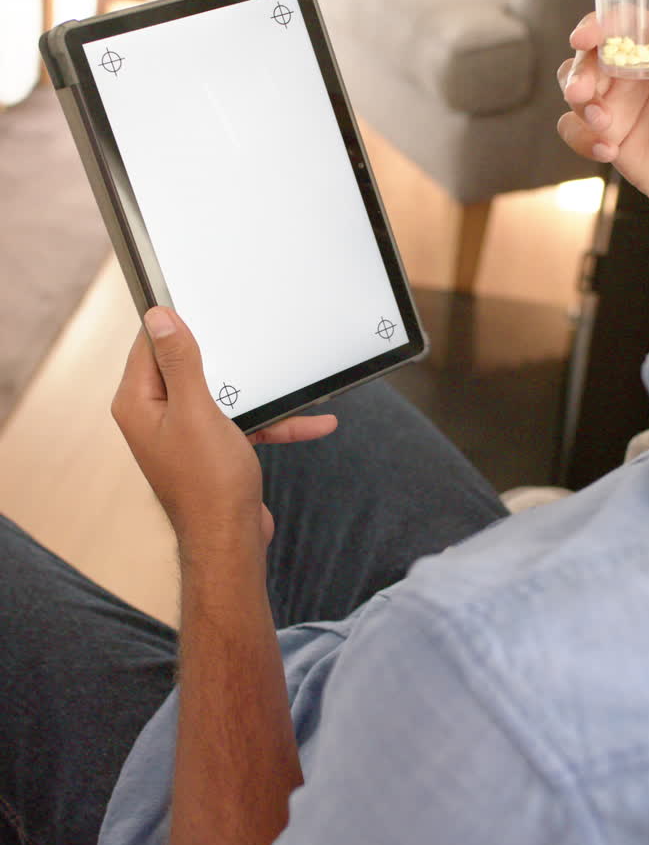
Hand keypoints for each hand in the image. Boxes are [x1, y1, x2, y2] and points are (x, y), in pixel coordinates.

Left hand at [112, 307, 337, 552]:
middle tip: (251, 333)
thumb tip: (159, 318)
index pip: (150, 344)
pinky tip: (313, 422)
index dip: (175, 322)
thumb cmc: (209, 484)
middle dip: (227, 355)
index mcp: (139, 402)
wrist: (232, 542)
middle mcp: (156, 415)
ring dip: (259, 392)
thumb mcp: (196, 410)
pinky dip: (272, 422)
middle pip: (189, 365)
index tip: (202, 302)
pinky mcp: (211, 449)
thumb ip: (179, 362)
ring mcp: (184, 433)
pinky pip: (242, 422)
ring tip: (292, 380)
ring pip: (223, 394)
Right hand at [557, 13, 648, 225]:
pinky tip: (609, 150)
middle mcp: (630, 70)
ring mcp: (613, 102)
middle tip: (581, 92)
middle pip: (589, 56)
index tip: (585, 38)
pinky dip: (583, 140)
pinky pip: (573, 130)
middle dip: (580, 71)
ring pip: (574, 90)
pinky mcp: (602, 134)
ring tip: (602, 122)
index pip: (623, 23)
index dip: (599, 25)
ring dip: (580, 104)